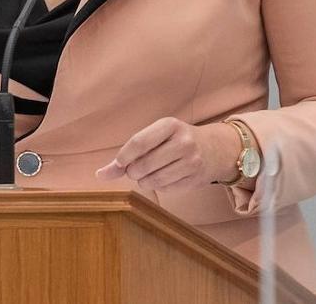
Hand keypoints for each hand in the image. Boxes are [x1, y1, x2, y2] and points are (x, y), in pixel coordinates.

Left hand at [95, 118, 238, 190]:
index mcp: (170, 125)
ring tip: (147, 174)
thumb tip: (100, 174)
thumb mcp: (155, 137)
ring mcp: (192, 161)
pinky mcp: (196, 179)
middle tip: (134, 169)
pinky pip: (166, 189)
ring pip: (154, 180)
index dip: (124, 156)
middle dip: (133, 171)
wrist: (215, 149)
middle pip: (144, 165)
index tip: (120, 162)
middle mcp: (183, 142)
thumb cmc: (175, 141)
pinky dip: (158, 187)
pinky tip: (162, 178)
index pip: (139, 142)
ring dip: (144, 181)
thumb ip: (126, 154)